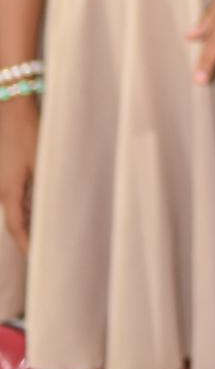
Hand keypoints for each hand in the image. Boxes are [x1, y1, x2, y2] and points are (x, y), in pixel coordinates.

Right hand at [0, 99, 38, 254]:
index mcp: (9, 191)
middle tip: (44, 251)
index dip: (26, 245)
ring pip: (15, 210)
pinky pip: (15, 197)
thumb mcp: (42, 161)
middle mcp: (2, 189)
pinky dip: (26, 207)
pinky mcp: (6, 173)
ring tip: (46, 234)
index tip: (36, 260)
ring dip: (27, 222)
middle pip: (14, 222)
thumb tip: (55, 207)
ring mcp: (2, 181)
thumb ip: (45, 186)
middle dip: (27, 238)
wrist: (12, 109)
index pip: (16, 228)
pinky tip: (39, 208)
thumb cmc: (28, 132)